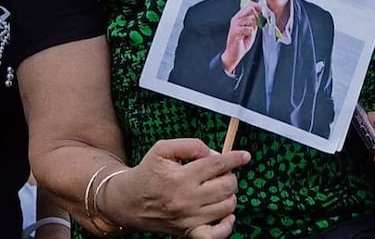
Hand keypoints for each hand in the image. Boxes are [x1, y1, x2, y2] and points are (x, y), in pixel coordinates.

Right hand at [99, 138, 249, 236]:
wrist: (130, 201)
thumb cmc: (148, 173)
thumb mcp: (162, 149)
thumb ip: (189, 145)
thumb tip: (212, 153)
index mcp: (180, 177)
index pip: (216, 165)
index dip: (234, 158)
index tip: (244, 156)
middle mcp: (187, 199)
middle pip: (227, 185)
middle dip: (230, 175)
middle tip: (221, 172)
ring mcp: (190, 218)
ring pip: (227, 206)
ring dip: (230, 194)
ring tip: (218, 188)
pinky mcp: (190, 232)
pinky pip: (217, 235)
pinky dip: (227, 224)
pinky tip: (226, 213)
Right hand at [221, 2, 261, 71]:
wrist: (234, 53)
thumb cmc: (241, 42)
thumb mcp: (251, 30)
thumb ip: (254, 22)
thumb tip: (261, 15)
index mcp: (239, 17)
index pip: (249, 5)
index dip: (258, 7)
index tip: (262, 11)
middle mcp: (236, 19)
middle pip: (250, 9)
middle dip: (256, 17)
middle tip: (256, 24)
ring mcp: (235, 24)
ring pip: (251, 19)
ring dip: (253, 27)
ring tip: (248, 33)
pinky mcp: (235, 31)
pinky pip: (248, 29)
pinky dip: (249, 33)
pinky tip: (244, 37)